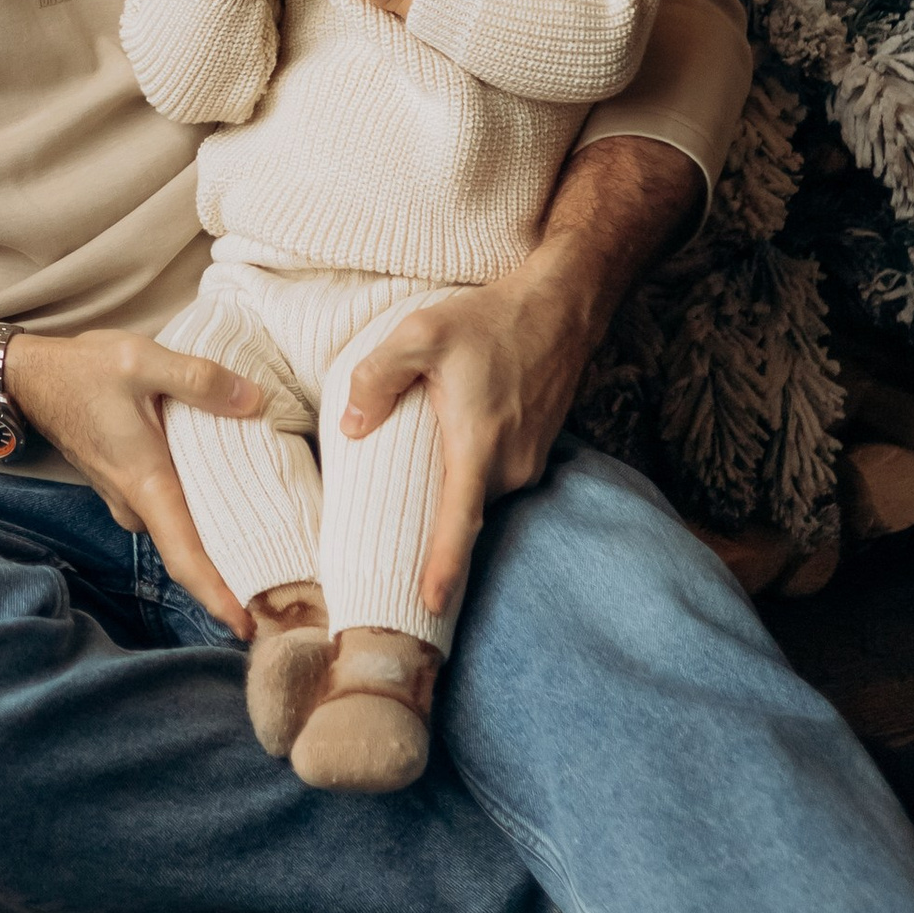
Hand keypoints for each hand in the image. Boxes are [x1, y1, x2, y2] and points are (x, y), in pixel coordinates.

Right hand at [6, 329, 262, 633]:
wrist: (30, 377)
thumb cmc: (81, 371)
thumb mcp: (141, 360)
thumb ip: (200, 379)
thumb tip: (254, 401)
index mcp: (146, 483)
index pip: (185, 557)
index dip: (218, 597)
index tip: (248, 628)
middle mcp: (135, 503)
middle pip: (190, 554)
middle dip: (232, 578)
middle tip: (283, 594)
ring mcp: (127, 498)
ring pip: (180, 533)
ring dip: (217, 545)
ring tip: (268, 549)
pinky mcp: (126, 486)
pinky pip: (168, 514)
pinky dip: (198, 518)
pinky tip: (228, 504)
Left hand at [336, 252, 601, 613]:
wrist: (561, 305)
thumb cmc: (491, 319)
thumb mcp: (421, 333)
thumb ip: (378, 377)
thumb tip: (352, 426)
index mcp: (480, 446)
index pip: (459, 523)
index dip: (444, 569)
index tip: (430, 607)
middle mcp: (510, 465)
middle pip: (461, 513)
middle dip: (429, 531)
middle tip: (386, 544)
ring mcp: (528, 462)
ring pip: (476, 492)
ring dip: (448, 492)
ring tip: (410, 484)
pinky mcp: (535, 451)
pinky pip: (492, 477)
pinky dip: (467, 473)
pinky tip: (446, 450)